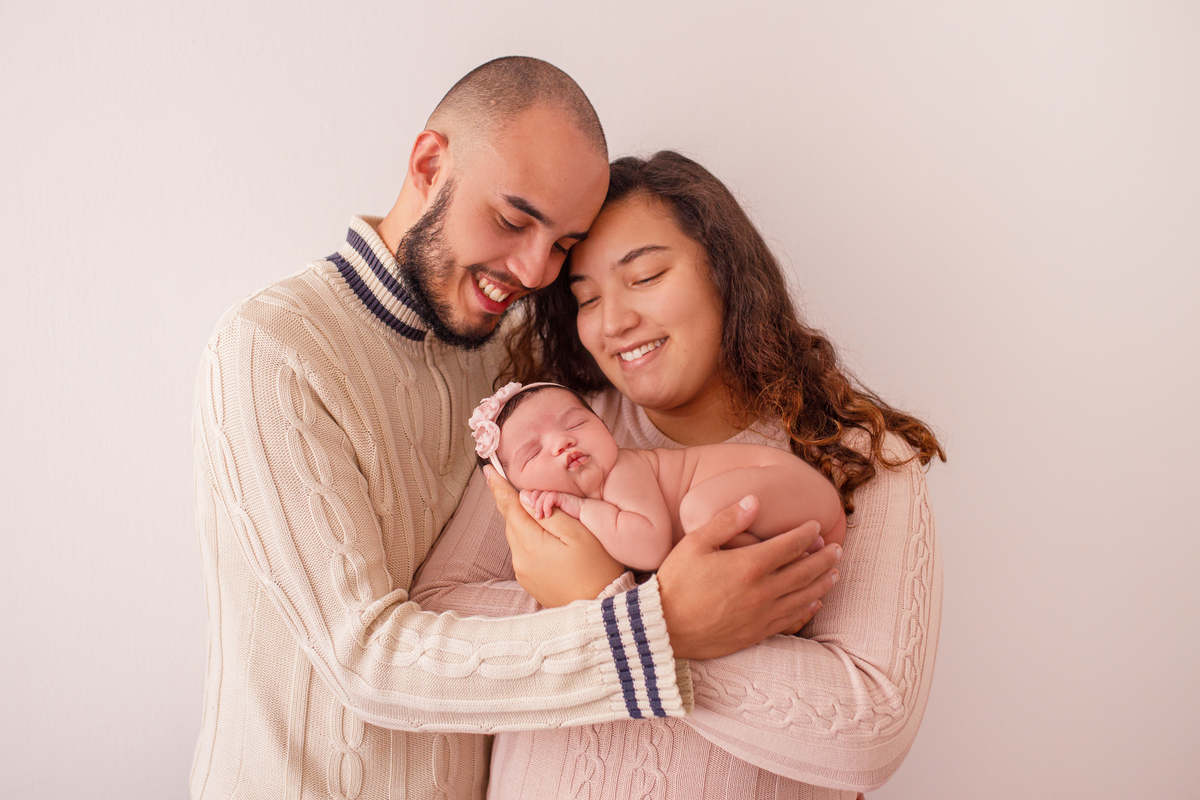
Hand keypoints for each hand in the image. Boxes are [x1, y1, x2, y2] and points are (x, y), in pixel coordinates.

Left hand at [486, 466, 622, 606]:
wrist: (599, 606)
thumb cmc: (596, 568)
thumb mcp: (579, 533)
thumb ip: (552, 512)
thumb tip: (526, 497)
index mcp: (530, 543)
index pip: (509, 507)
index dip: (498, 487)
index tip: (487, 469)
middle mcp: (520, 558)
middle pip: (511, 521)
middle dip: (511, 501)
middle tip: (509, 480)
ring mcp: (523, 571)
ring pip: (517, 536)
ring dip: (522, 520)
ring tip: (533, 507)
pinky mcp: (529, 580)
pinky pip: (524, 551)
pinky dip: (529, 538)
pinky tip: (543, 535)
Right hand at [656, 495, 841, 659]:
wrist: (663, 628)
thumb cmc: (676, 582)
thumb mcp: (695, 543)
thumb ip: (727, 520)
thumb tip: (753, 500)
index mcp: (749, 564)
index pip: (790, 545)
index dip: (806, 534)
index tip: (816, 527)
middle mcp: (762, 590)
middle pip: (804, 571)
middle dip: (824, 558)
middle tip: (837, 549)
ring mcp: (762, 614)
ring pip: (803, 597)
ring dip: (822, 583)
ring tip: (835, 574)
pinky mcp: (757, 633)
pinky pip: (791, 620)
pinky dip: (807, 609)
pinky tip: (814, 603)